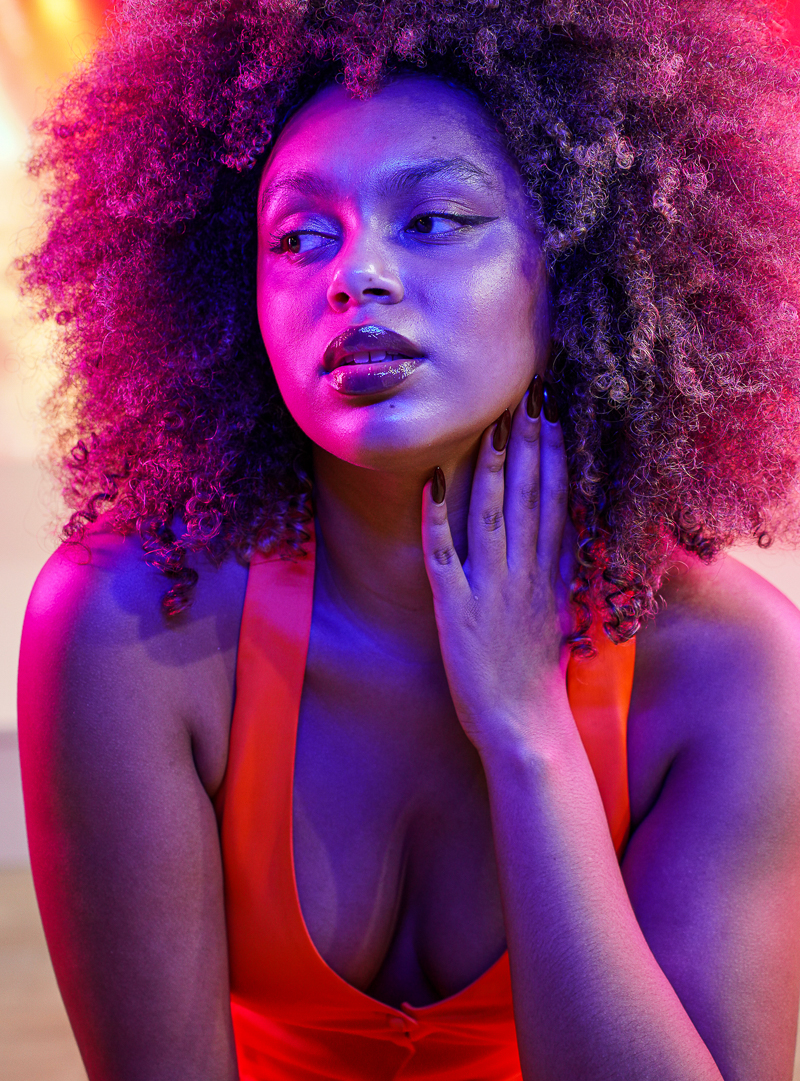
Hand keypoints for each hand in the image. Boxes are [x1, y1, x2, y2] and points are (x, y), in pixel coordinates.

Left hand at [421, 378, 577, 753]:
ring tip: (492, 425)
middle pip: (528, 497)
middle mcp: (525, 573)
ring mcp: (490, 589)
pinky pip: (443, 557)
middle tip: (529, 395)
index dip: (555, 452)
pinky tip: (433, 484)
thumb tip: (567, 522)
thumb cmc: (539, 671)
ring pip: (491, 516)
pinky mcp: (456, 610)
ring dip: (491, 469)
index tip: (554, 411)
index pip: (557, 499)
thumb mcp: (560, 609)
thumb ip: (561, 565)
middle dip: (530, 444)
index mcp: (551, 572)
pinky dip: (437, 520)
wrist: (526, 725)